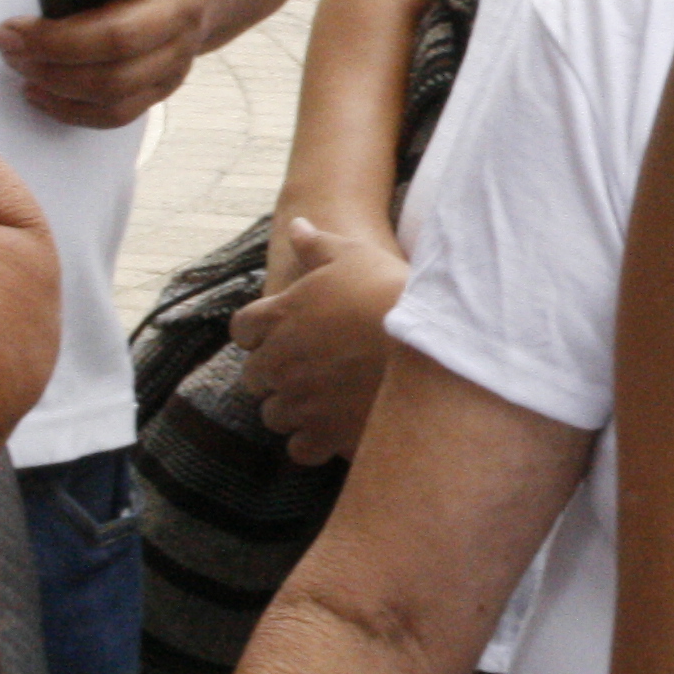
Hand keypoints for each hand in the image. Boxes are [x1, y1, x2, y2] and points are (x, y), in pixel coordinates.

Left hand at [0, 0, 223, 128]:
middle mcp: (186, 1)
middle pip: (124, 35)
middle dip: (58, 41)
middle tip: (6, 33)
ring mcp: (179, 48)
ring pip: (119, 81)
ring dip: (57, 77)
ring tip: (14, 58)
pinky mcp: (167, 81)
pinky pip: (122, 112)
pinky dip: (74, 110)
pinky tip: (36, 90)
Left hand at [227, 216, 407, 461]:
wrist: (430, 344)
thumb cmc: (391, 292)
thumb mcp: (354, 255)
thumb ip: (318, 245)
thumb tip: (296, 225)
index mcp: (279, 316)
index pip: (243, 329)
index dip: (257, 333)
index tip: (277, 335)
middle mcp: (280, 361)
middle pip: (255, 378)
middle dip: (276, 375)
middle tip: (309, 369)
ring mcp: (300, 402)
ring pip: (275, 415)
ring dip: (293, 409)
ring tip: (324, 401)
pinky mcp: (325, 435)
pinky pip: (300, 449)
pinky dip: (313, 443)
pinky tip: (335, 431)